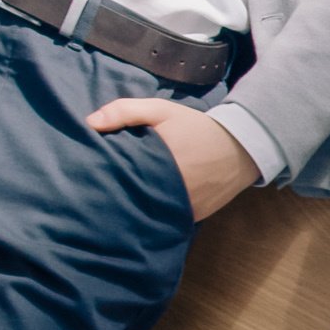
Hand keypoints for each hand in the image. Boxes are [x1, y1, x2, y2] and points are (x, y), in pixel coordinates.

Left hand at [86, 97, 259, 217]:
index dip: (106, 178)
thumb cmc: (196, 127)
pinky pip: (167, 218)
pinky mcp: (193, 217)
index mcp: (159, 166)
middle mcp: (172, 193)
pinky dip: (156, 213)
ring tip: (119, 200)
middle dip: (118, 195)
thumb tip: (89, 124)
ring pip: (149, 213)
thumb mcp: (162, 110)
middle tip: (100, 190)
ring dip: (137, 206)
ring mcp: (184, 208)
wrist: (240, 147)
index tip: (91, 176)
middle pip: (132, 200)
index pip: (122, 179)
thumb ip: (125, 111)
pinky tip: (146, 205)